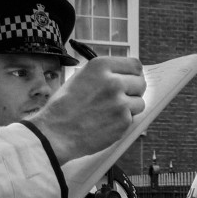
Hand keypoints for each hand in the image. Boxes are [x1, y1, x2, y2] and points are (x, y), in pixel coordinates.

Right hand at [27, 56, 145, 162]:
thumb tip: (123, 76)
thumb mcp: (80, 78)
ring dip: (130, 108)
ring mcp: (120, 102)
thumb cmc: (64, 106)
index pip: (134, 65)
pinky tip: (107, 122)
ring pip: (140, 102)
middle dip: (134, 91)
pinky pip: (132, 118)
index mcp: (100, 66)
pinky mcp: (123, 121)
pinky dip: (123, 122)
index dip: (133, 74)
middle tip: (121, 98)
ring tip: (111, 112)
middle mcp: (113, 81)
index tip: (131, 80)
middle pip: (141, 82)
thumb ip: (103, 74)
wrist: (56, 132)